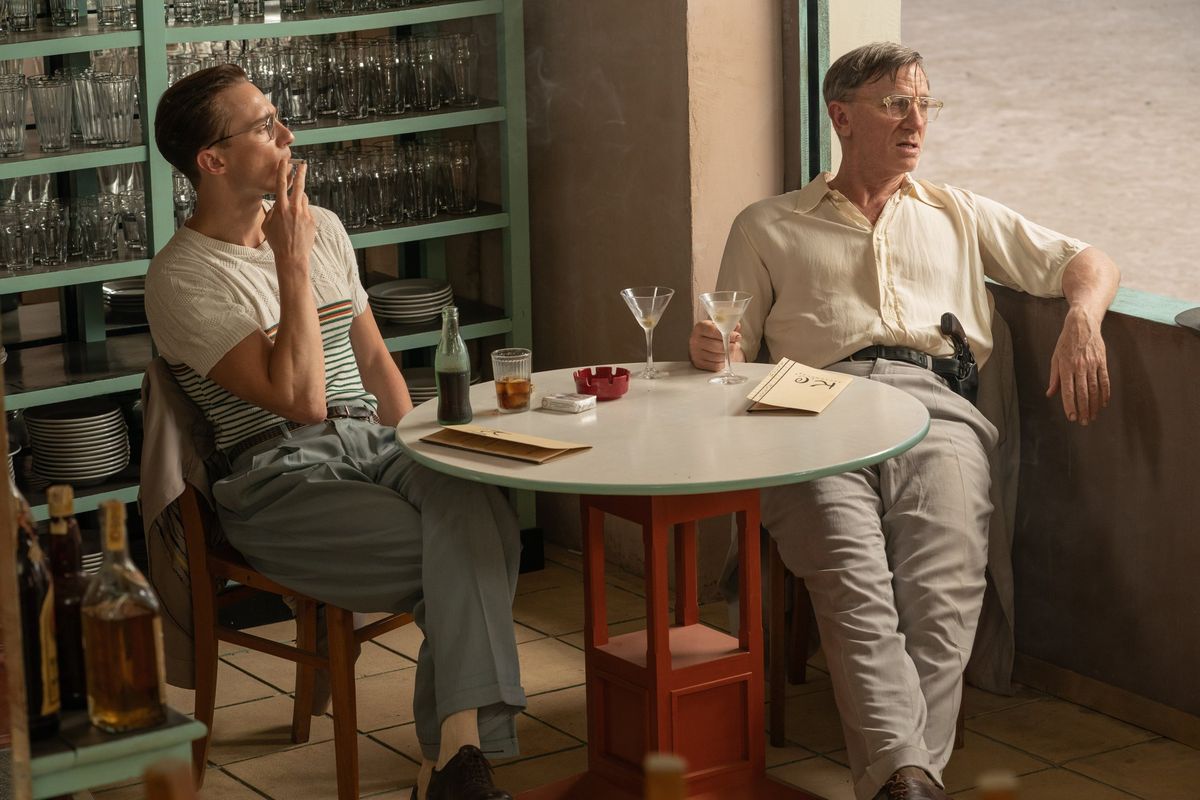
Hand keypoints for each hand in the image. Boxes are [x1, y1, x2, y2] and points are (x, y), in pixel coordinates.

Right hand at [262, 159, 313, 273]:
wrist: (292, 256)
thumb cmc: (277, 241)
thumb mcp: (267, 225)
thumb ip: (272, 211)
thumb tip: (278, 205)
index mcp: (280, 208)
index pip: (280, 185)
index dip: (282, 171)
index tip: (285, 162)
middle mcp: (294, 209)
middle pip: (298, 186)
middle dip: (301, 173)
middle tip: (303, 164)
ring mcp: (305, 214)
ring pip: (303, 199)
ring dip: (299, 199)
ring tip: (293, 212)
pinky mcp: (312, 220)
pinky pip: (307, 211)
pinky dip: (302, 214)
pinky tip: (298, 225)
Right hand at [689, 320, 742, 371]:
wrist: (703, 344)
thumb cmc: (713, 334)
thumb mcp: (720, 326)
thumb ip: (728, 325)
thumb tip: (736, 326)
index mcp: (700, 327)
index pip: (713, 331)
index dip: (727, 334)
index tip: (737, 336)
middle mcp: (695, 340)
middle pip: (716, 345)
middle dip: (729, 346)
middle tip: (735, 345)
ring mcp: (695, 353)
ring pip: (717, 357)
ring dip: (727, 355)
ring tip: (730, 351)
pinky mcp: (699, 364)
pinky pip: (715, 366)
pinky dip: (723, 363)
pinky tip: (724, 357)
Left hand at [1046, 306, 1109, 424]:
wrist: (1082, 324)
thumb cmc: (1066, 342)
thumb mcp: (1055, 358)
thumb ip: (1054, 377)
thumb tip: (1050, 394)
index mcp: (1066, 367)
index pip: (1068, 391)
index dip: (1070, 406)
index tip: (1071, 417)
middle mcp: (1079, 367)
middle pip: (1083, 393)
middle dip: (1083, 410)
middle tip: (1083, 422)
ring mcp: (1092, 365)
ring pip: (1094, 389)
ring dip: (1093, 405)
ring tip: (1092, 416)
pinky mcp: (1102, 362)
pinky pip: (1104, 381)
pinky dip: (1105, 393)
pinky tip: (1103, 403)